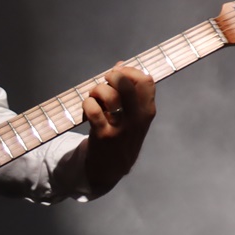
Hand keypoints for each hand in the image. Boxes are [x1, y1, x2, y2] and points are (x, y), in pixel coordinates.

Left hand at [83, 63, 156, 194]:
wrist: (110, 170)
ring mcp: (121, 128)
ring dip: (96, 90)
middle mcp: (137, 119)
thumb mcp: (132, 116)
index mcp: (147, 111)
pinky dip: (87, 103)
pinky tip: (88, 108)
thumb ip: (128, 90)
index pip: (146, 81)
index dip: (129, 71)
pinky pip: (93, 109)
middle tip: (105, 82)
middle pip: (128, 83)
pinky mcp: (104, 135)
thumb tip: (120, 64)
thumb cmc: (121, 137)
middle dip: (113, 76)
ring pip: (108, 94)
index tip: (118, 74)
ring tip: (94, 97)